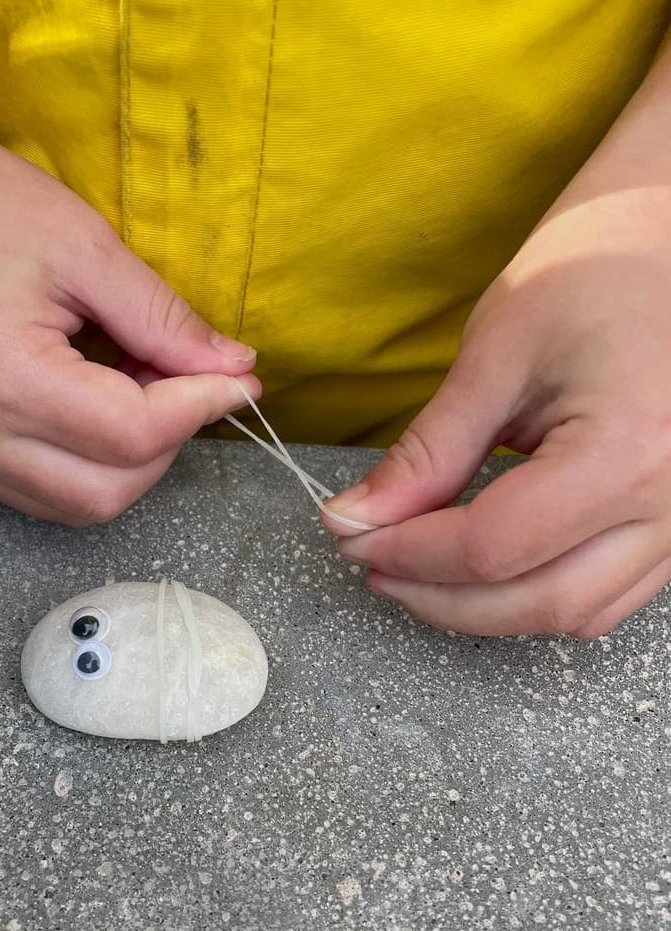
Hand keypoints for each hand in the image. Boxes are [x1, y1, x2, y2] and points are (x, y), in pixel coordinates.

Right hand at [0, 119, 258, 524]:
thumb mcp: (87, 247)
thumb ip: (165, 321)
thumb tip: (235, 370)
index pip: (130, 436)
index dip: (199, 408)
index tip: (240, 379)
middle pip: (107, 492)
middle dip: (167, 442)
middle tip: (185, 377)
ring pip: (78, 505)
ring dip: (131, 459)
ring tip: (139, 385)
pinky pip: (42, 491)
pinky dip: (90, 462)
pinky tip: (98, 403)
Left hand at [323, 187, 670, 636]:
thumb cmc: (598, 268)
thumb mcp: (497, 355)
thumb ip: (428, 452)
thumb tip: (359, 517)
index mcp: (626, 450)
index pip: (493, 547)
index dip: (409, 554)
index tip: (352, 536)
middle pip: (535, 600)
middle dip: (439, 597)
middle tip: (372, 562)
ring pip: (575, 613)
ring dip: (488, 609)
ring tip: (420, 569)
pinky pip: (607, 595)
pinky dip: (538, 595)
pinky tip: (487, 566)